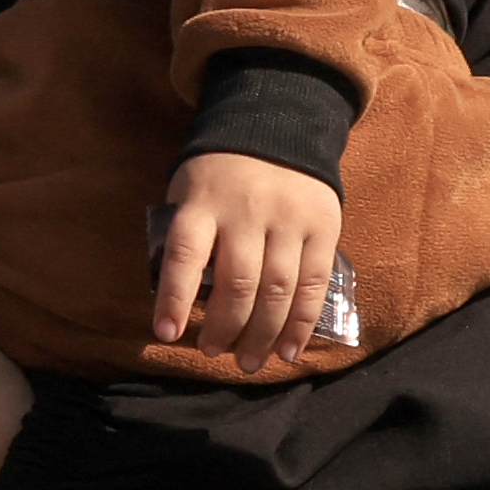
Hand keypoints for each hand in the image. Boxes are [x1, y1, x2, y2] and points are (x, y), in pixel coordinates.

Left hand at [153, 152, 351, 374]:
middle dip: (225, 327)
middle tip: (213, 353)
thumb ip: (187, 238)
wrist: (277, 128)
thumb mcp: (189, 192)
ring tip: (248, 361)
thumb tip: (183, 302)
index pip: (185, 255)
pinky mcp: (323, 229)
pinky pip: (315, 285)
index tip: (167, 334)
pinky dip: (301, 324)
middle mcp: (247, 212)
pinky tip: (288, 350)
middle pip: (238, 282)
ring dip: (262, 334)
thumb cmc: (219, 176)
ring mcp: (288, 221)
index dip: (174, 298)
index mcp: (203, 203)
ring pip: (278, 289)